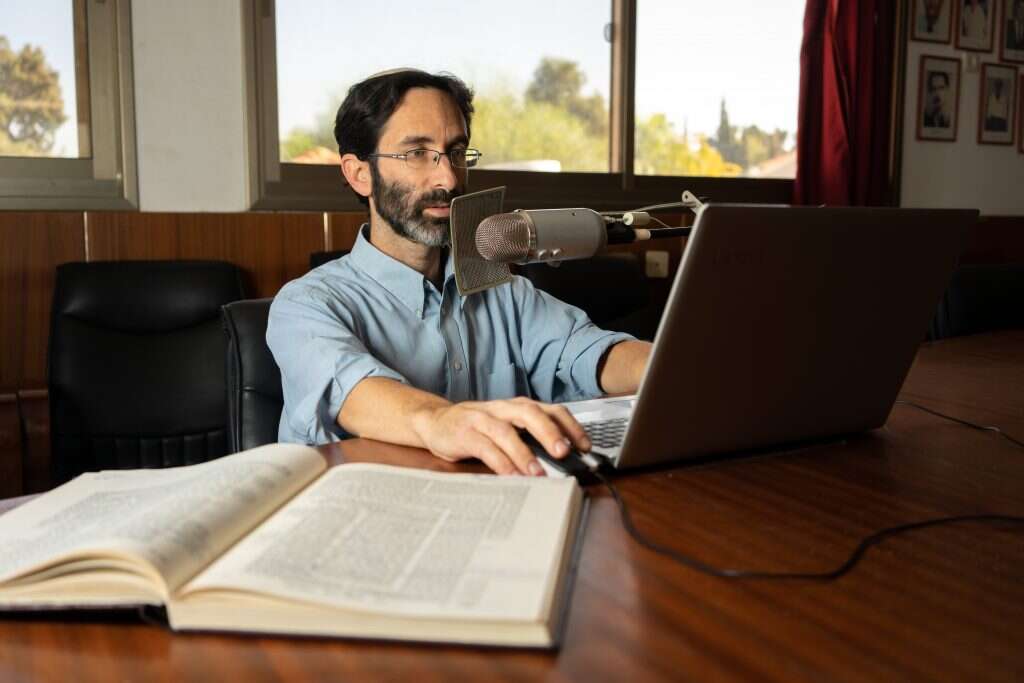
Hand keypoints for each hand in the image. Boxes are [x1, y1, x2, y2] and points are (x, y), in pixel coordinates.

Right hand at [411, 397, 591, 475]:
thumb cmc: (477, 427)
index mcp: (517, 407)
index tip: (585, 445)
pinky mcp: (464, 434)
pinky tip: (511, 476)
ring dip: (524, 453)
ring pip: (506, 431)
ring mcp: (481, 419)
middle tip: (565, 452)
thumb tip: (564, 456)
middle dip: (549, 432)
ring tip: (538, 473)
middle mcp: (502, 409)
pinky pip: (485, 448)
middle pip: (530, 414)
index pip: (550, 410)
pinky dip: (500, 463)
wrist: (435, 421)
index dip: (570, 425)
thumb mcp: (507, 426)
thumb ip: (530, 437)